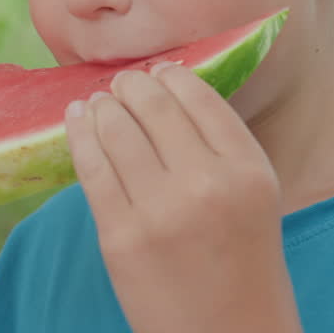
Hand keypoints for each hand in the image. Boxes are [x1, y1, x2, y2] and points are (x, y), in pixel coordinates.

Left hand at [64, 63, 301, 332]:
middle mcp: (207, 184)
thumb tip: (167, 85)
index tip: (158, 71)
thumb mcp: (255, 195)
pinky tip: (78, 119)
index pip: (200, 98)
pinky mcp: (120, 236)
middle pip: (155, 107)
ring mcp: (160, 211)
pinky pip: (91, 167)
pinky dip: (79, 134)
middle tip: (122, 81)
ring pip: (116, 131)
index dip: (171, 76)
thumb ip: (221, 145)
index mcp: (248, 170)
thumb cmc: (242, 262)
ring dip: (103, 106)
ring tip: (98, 101)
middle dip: (132, 85)